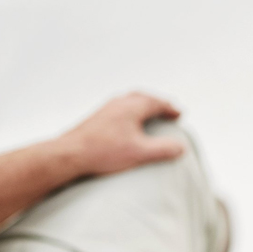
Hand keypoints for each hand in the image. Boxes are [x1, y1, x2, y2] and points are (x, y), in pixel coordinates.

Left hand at [59, 91, 184, 176]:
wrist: (70, 154)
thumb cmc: (104, 152)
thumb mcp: (140, 153)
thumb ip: (164, 149)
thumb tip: (182, 147)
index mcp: (132, 106)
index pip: (157, 102)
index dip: (170, 109)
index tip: (180, 115)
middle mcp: (119, 102)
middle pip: (143, 97)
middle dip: (157, 103)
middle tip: (167, 111)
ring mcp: (106, 108)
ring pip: (129, 101)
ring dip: (142, 105)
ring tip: (149, 115)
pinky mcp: (96, 118)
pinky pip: (118, 108)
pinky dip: (130, 111)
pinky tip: (126, 124)